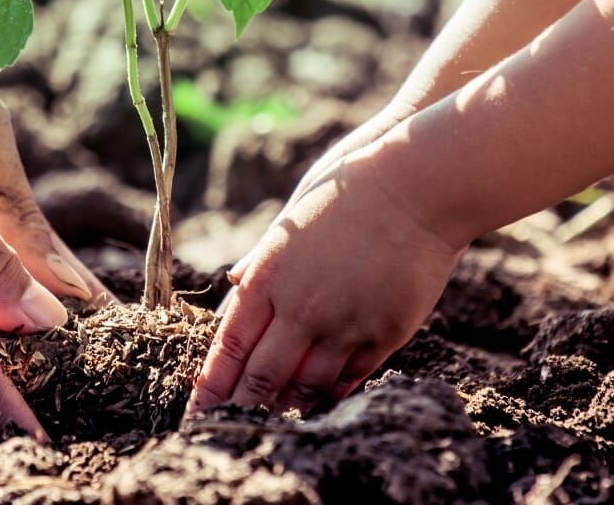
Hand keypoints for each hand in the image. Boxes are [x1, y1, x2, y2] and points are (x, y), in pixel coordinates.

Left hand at [188, 134, 465, 414]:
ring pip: (307, 385)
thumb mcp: (291, 221)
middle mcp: (302, 307)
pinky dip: (332, 392)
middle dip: (243, 407)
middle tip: (229, 428)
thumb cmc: (347, 190)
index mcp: (270, 276)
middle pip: (263, 377)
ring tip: (274, 420)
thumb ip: (263, 261)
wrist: (415, 185)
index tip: (199, 409)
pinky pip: (351, 376)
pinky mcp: (385, 332)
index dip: (212, 384)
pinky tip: (322, 400)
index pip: (229, 345)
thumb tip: (237, 287)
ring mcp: (345, 323)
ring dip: (287, 405)